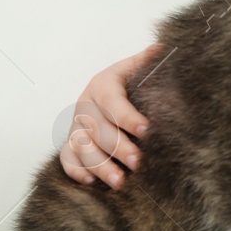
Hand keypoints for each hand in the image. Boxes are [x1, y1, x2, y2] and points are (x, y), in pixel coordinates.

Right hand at [59, 42, 163, 188]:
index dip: (128, 117)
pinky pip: (67, 159)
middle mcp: (85, 104)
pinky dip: (76, 171)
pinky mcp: (71, 142)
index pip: (112, 101)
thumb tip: (164, 48)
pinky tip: (92, 183)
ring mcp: (76, 125)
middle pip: (97, 128)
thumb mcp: (138, 67)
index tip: (147, 131)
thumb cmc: (129, 81)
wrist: (108, 88)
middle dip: (118, 147)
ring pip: (81, 147)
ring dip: (99, 165)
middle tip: (138, 162)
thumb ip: (149, 61)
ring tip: (120, 181)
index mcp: (103, 84)